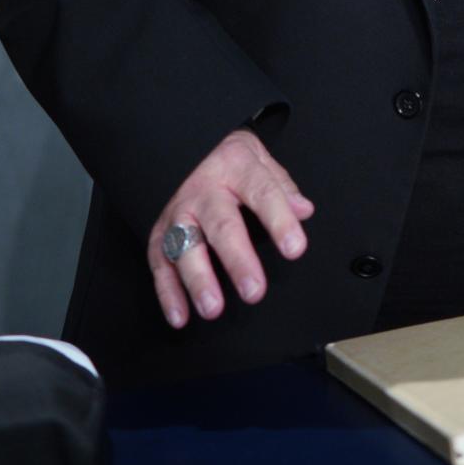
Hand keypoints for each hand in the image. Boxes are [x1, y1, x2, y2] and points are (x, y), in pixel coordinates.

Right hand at [147, 128, 313, 328]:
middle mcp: (204, 190)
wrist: (191, 148)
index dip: (279, 220)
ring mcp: (179, 211)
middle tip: (254, 291)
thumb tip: (303, 210)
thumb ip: (282, 187)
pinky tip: (181, 316)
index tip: (295, 248)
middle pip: (222, 225)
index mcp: (236, 167)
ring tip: (213, 308)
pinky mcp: (160, 233)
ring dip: (198, 280)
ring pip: (184, 246)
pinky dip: (168, 292)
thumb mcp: (261, 160)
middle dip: (237, 260)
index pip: (262, 192)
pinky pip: (160, 263)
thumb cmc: (233, 162)